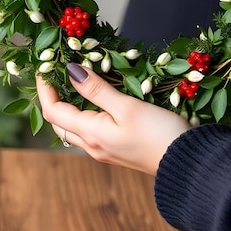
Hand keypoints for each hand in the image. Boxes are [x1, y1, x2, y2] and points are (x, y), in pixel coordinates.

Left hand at [36, 64, 190, 175]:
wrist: (185, 163)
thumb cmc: (158, 132)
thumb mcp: (127, 106)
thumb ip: (97, 89)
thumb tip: (70, 71)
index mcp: (91, 134)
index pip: (54, 111)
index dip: (45, 89)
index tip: (45, 68)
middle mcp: (93, 146)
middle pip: (60, 122)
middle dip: (53, 98)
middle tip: (56, 74)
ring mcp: (105, 151)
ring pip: (75, 128)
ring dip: (69, 107)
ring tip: (75, 84)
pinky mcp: (118, 151)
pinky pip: (91, 132)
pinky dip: (85, 114)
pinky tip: (97, 102)